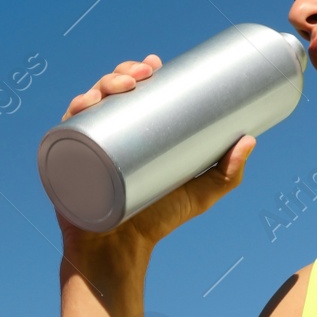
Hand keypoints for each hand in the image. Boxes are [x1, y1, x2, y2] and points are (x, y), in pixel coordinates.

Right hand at [56, 54, 255, 256]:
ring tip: (122, 87)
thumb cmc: (157, 221)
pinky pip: (65, 134)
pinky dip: (73, 113)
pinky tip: (85, 104)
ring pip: (87, 105)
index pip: (129, 94)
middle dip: (121, 73)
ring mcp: (86, 149)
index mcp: (130, 135)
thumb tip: (250, 139)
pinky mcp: (70, 166)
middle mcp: (105, 137)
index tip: (155, 64)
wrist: (123, 253)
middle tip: (143, 75)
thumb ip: (227, 171)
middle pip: (107, 93)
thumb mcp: (199, 193)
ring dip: (100, 86)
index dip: (138, 71)